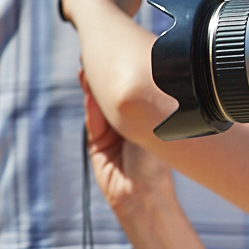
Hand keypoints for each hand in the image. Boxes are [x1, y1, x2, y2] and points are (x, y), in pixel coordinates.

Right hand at [81, 70, 174, 215]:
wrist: (144, 193)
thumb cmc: (158, 162)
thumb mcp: (153, 128)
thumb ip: (142, 109)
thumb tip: (142, 80)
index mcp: (147, 118)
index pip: (133, 92)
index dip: (126, 75)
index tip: (121, 55)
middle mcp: (129, 123)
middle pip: (114, 95)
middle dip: (106, 76)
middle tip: (101, 56)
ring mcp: (112, 133)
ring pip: (100, 105)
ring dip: (94, 87)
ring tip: (90, 68)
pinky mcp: (97, 143)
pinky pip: (93, 120)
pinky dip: (91, 105)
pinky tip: (90, 91)